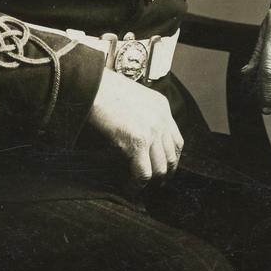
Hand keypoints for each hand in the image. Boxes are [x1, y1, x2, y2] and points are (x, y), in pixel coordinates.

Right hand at [86, 69, 183, 186]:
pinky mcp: (139, 141)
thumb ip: (145, 115)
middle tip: (156, 182)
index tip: (165, 168)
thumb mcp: (135, 97)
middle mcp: (162, 119)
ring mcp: (152, 130)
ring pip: (160, 168)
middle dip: (164, 172)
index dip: (171, 158)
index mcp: (162, 107)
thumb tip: (142, 137)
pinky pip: (144, 172)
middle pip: (172, 156)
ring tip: (140, 184)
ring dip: (151, 179)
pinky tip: (131, 185)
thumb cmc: (106, 91)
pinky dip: (138, 183)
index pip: (177, 141)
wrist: (93, 86)